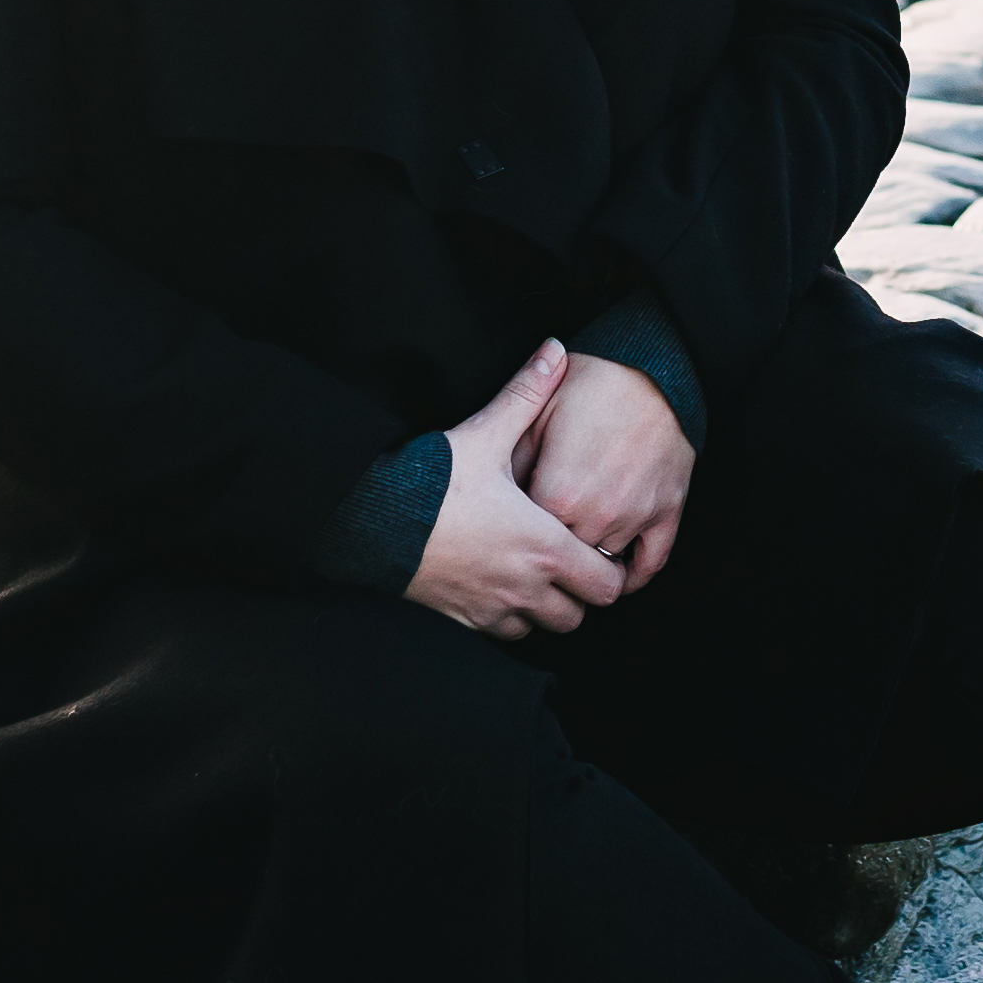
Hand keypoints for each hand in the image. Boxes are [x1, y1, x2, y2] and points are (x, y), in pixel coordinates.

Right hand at [404, 340, 633, 643]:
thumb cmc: (432, 480)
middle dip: (582, 594)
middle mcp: (525, 586)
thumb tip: (555, 350)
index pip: (607, 584)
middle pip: (580, 616)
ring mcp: (493, 607)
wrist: (371, 519)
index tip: (600, 549)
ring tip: (538, 574)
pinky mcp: (463, 618)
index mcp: (544, 544)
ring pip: (542, 628)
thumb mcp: (486, 433)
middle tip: (573, 563)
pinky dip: (511, 616)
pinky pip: (504, 633)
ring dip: (547, 608)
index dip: (611, 570)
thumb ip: (526, 394)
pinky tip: (502, 583)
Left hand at [524, 349, 694, 591]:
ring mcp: (636, 518)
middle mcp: (598, 516)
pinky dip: (634, 575)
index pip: (529, 538)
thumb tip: (495, 495)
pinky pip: (651, 563)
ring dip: (588, 559)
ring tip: (573, 551)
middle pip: (565, 557)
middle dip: (552, 548)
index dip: (519, 529)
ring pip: (604, 564)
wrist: (654, 367)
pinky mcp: (667, 513)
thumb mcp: (537, 415)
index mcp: (558, 495)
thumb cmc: (591, 384)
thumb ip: (513, 462)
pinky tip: (617, 575)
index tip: (511, 525)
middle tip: (539, 541)